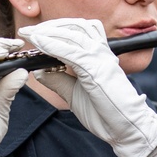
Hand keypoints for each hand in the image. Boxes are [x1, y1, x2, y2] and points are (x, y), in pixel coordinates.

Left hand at [18, 19, 156, 156]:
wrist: (128, 129)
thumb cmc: (107, 114)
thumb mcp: (74, 95)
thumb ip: (58, 81)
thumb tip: (38, 71)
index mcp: (99, 56)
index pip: (76, 32)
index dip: (54, 29)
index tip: (34, 34)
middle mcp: (101, 52)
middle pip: (74, 27)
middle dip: (49, 26)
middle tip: (28, 31)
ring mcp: (101, 58)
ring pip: (72, 34)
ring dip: (48, 32)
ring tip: (31, 34)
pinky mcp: (97, 68)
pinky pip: (71, 51)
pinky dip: (53, 45)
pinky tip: (39, 44)